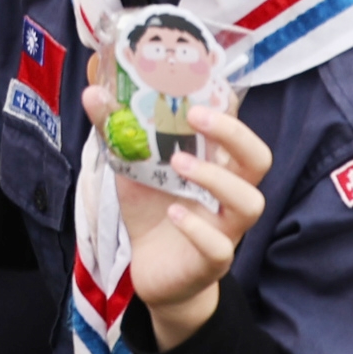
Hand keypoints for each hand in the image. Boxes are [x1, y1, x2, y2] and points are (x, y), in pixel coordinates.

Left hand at [88, 56, 269, 344]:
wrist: (152, 270)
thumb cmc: (152, 210)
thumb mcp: (130, 167)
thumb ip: (116, 131)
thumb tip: (94, 92)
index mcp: (215, 164)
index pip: (238, 129)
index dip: (227, 107)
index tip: (197, 84)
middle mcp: (229, 192)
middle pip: (258, 159)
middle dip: (233, 134)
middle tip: (195, 117)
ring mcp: (226, 227)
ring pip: (249, 202)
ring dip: (216, 179)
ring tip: (178, 164)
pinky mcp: (213, 260)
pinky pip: (220, 246)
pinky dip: (196, 228)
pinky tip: (172, 214)